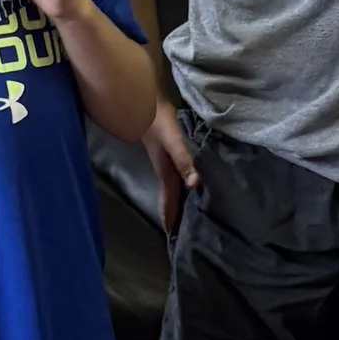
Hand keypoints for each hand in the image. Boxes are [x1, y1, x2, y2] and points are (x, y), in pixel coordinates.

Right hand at [143, 97, 199, 234]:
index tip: (173, 239)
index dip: (171, 220)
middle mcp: (165, 171)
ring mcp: (166, 162)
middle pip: (171, 199)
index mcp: (166, 173)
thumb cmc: (157, 120)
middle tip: (184, 232)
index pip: (169, 203)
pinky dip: (183, 184)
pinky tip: (191, 183)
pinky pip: (177, 175)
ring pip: (174, 188)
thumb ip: (184, 160)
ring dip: (179, 201)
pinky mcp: (169, 152)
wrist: (143, 100)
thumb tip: (195, 184)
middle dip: (175, 216)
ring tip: (189, 214)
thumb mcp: (173, 141)